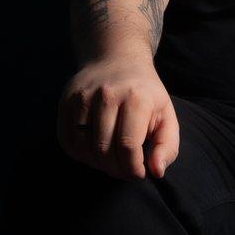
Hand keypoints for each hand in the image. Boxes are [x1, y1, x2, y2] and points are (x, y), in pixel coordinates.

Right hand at [57, 55, 180, 179]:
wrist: (118, 60)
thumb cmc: (146, 95)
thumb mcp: (166, 115)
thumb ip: (167, 146)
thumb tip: (156, 172)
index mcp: (137, 98)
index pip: (128, 146)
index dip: (133, 168)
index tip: (139, 174)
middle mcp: (107, 95)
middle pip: (104, 150)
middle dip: (116, 169)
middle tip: (125, 170)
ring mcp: (83, 97)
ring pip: (83, 148)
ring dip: (97, 164)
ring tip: (111, 161)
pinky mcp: (66, 101)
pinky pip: (67, 141)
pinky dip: (81, 155)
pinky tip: (95, 152)